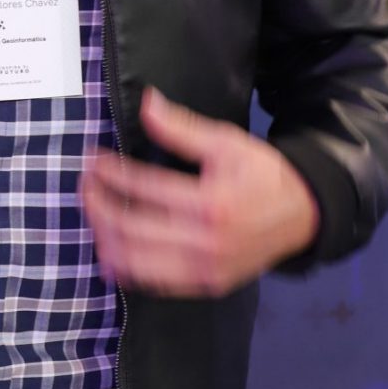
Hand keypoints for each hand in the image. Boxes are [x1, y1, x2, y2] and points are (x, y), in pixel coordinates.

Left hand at [81, 87, 319, 297]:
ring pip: (136, 261)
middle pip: (131, 228)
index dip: (111, 173)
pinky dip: (126, 269)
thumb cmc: (262, 175)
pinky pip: (156, 283)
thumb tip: (147, 103)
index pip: (145, 188)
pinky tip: (109, 251)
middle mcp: (205, 242)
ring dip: (105, 238)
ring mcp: (205, 269)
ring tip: (93, 214)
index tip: (92, 160)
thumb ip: (183, 128)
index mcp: (210, 203)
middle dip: (98, 205)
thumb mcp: (228, 143)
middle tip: (85, 185)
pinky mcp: (206, 285)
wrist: (302, 217)